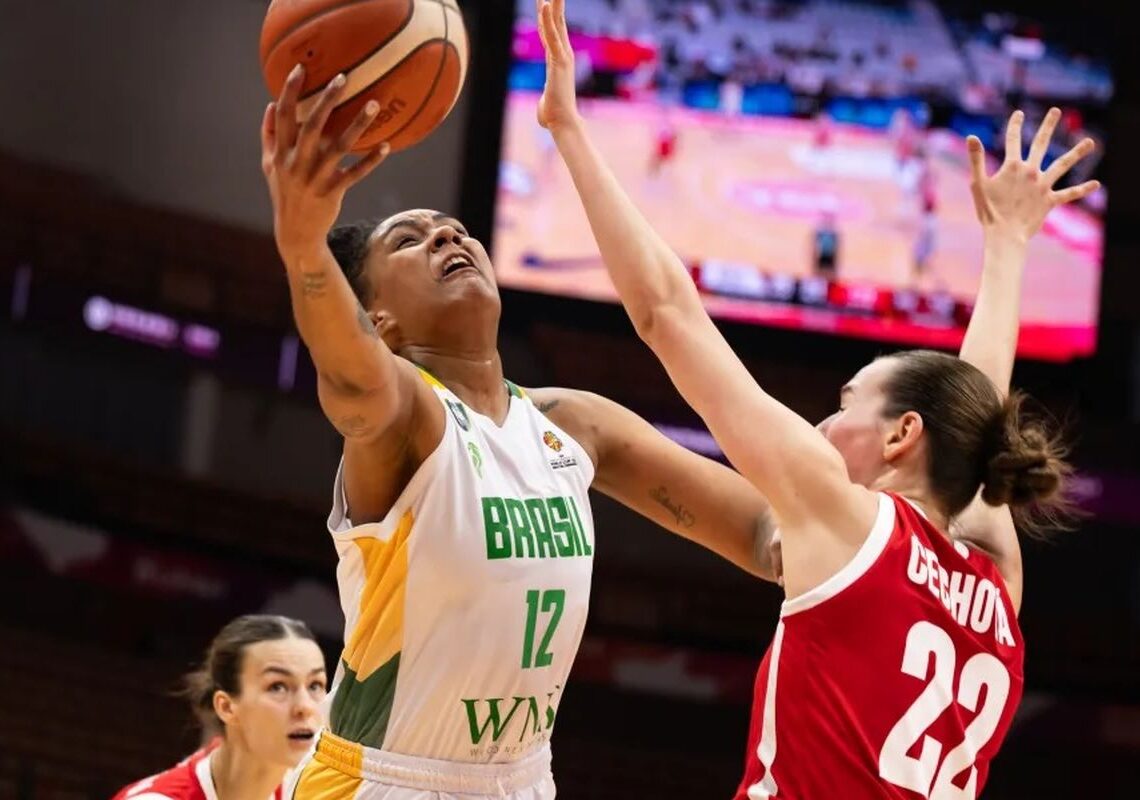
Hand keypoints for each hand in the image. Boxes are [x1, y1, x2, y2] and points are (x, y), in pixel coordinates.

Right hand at [261, 65, 389, 255]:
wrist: (295, 232)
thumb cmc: (284, 193)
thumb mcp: (270, 166)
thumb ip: (269, 136)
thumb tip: (271, 105)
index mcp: (280, 153)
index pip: (283, 116)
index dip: (290, 91)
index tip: (300, 68)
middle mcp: (297, 163)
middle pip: (312, 125)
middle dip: (326, 100)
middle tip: (343, 78)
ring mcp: (315, 178)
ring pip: (338, 146)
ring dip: (357, 125)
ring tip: (374, 104)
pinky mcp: (333, 192)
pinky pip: (355, 173)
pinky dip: (370, 161)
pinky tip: (385, 147)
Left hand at [535, 0, 580, 132]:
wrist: (563, 123)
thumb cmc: (553, 116)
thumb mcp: (546, 103)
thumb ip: (545, 101)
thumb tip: (544, 113)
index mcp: (558, 59)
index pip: (551, 32)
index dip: (547, 15)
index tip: (544, 0)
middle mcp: (563, 54)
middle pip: (556, 22)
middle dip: (553, 2)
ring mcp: (562, 56)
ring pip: (556, 24)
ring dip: (553, 4)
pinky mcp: (559, 61)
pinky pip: (552, 37)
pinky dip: (548, 21)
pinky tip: (545, 6)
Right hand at [967, 108, 1099, 243]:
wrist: (1005, 234)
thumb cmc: (988, 211)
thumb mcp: (977, 184)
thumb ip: (976, 159)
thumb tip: (971, 136)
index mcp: (1012, 167)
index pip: (1013, 140)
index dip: (1015, 125)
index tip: (1019, 113)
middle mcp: (1031, 172)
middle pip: (1041, 143)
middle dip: (1048, 126)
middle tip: (1056, 111)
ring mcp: (1042, 186)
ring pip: (1062, 165)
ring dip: (1077, 153)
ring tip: (1090, 142)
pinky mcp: (1050, 201)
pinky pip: (1068, 194)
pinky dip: (1082, 189)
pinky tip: (1096, 184)